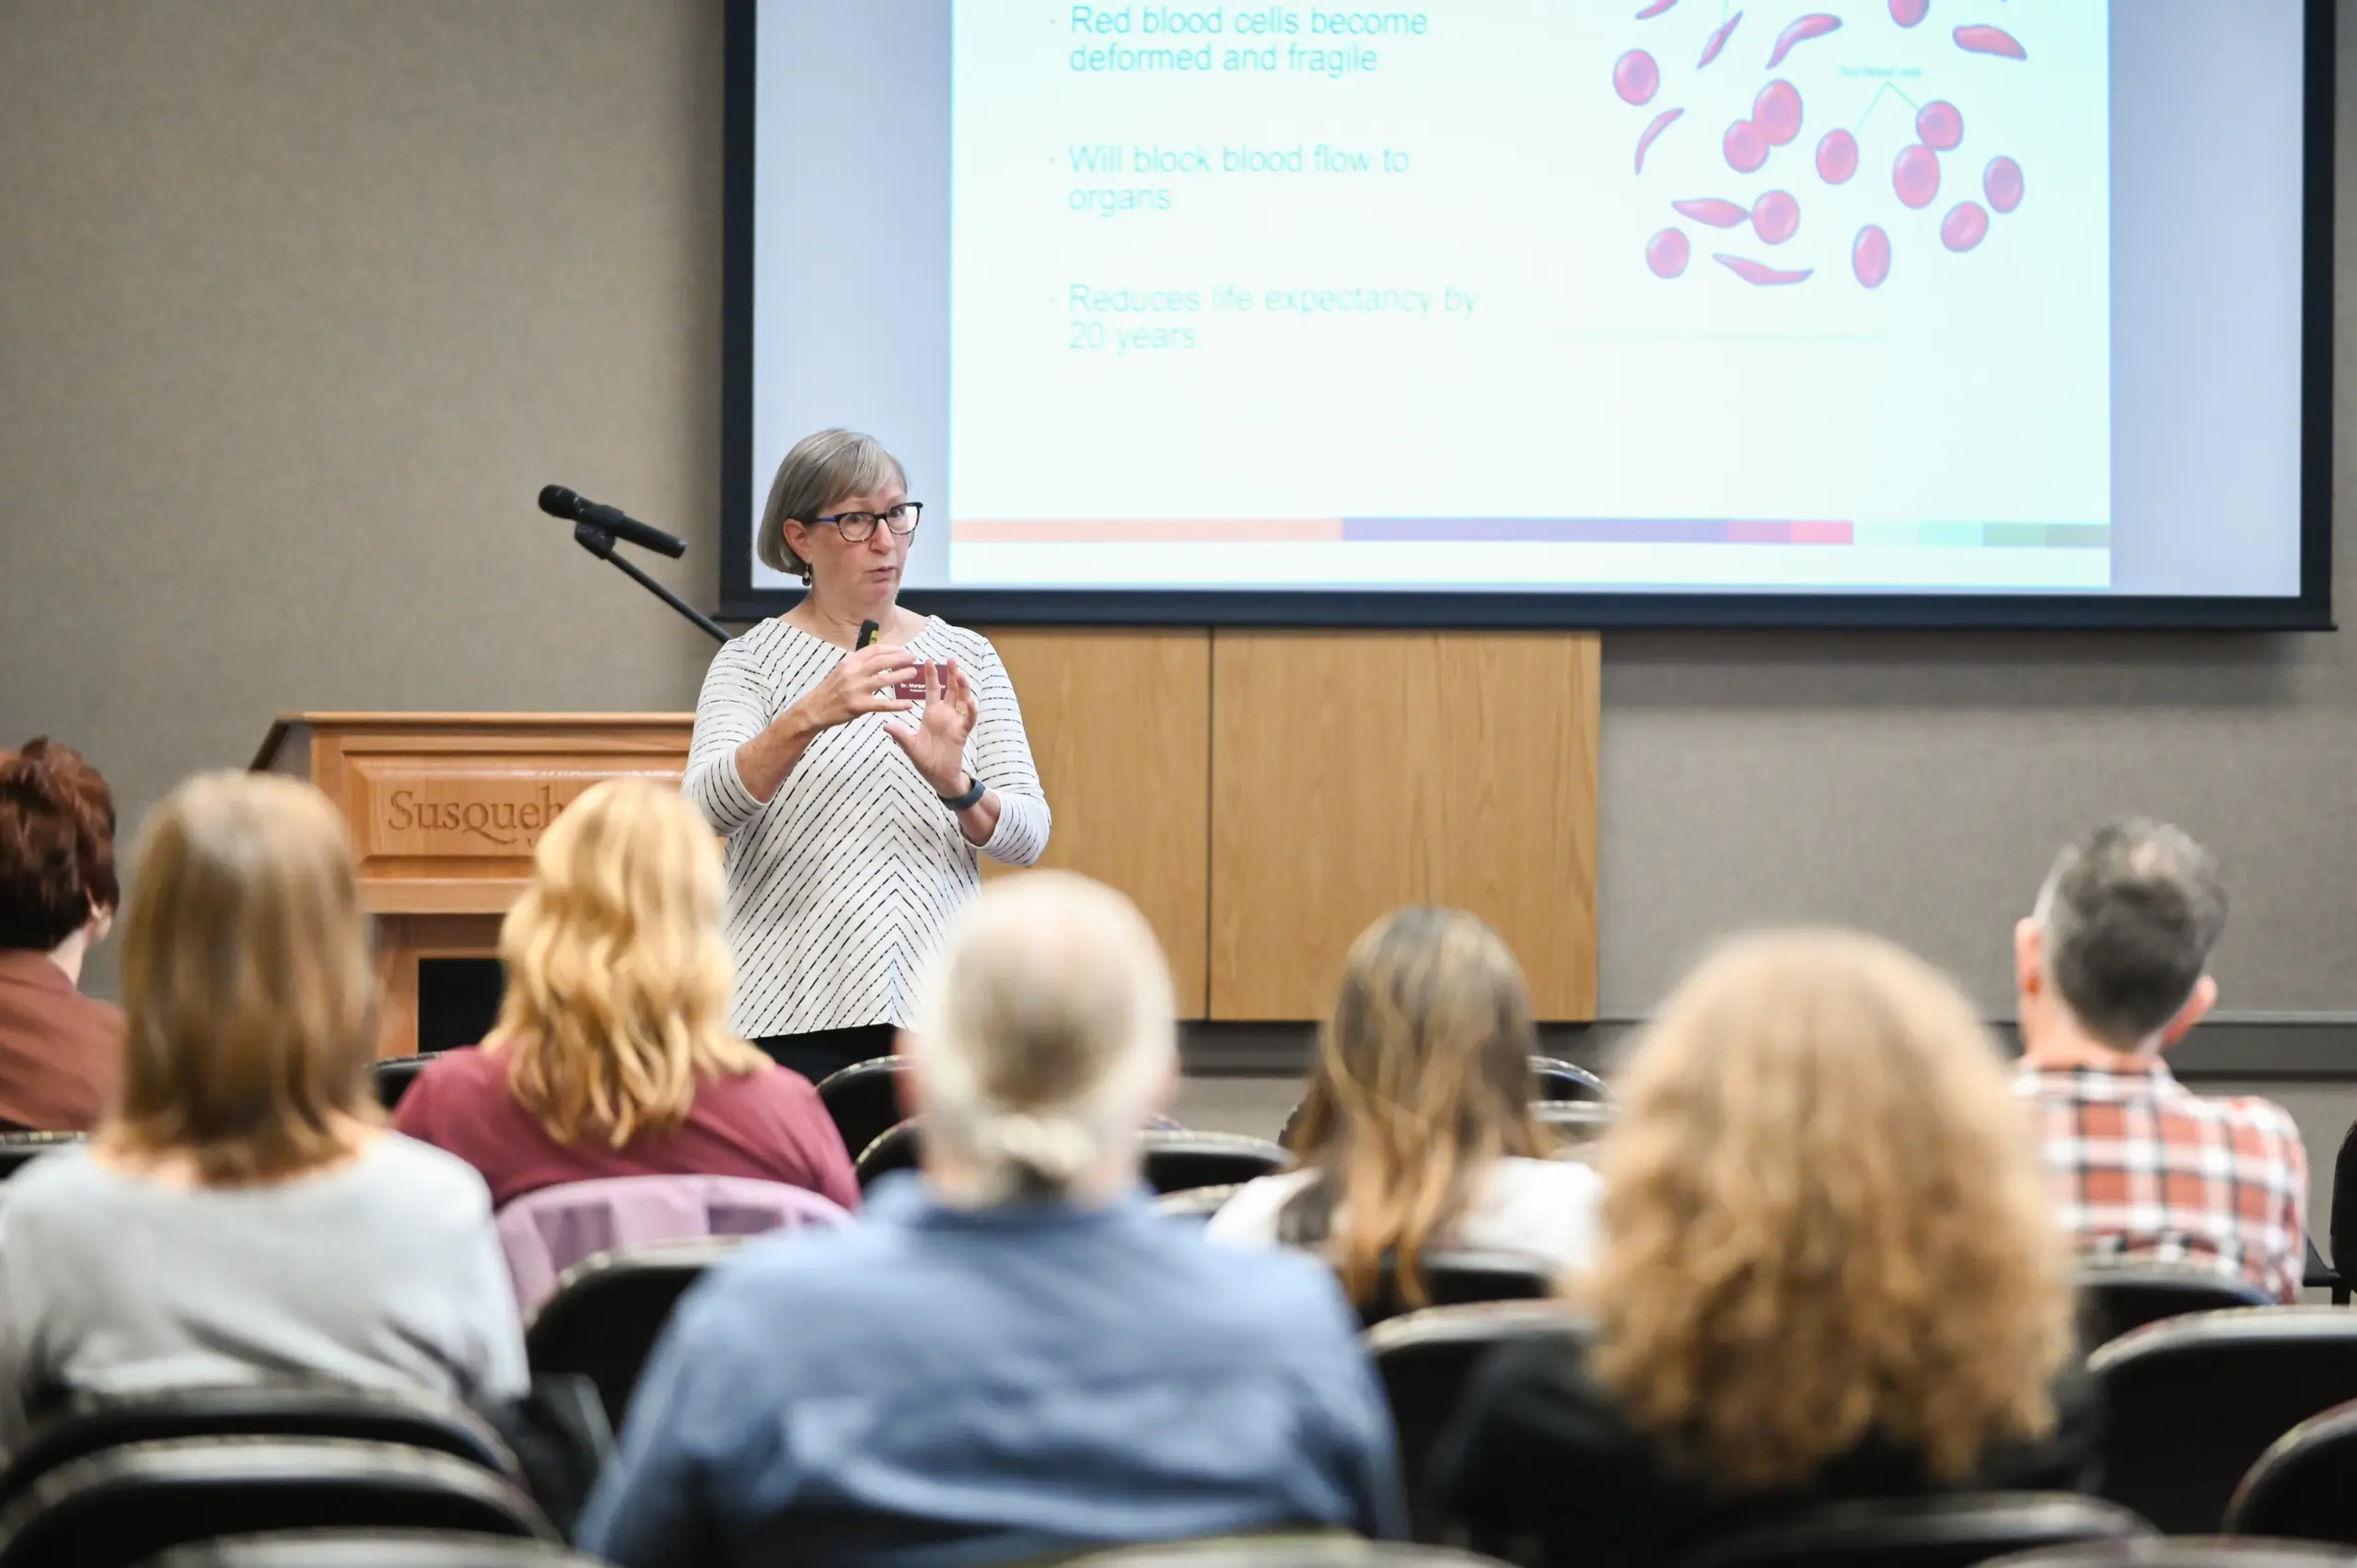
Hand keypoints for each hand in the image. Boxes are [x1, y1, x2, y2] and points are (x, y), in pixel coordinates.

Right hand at [782, 645, 919, 735]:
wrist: (815, 709)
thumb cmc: (831, 690)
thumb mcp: (842, 670)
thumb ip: (859, 663)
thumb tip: (880, 655)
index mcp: (849, 662)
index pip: (874, 650)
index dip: (892, 649)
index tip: (904, 650)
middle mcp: (852, 673)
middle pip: (881, 661)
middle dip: (900, 658)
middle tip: (913, 658)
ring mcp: (856, 689)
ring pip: (884, 680)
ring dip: (901, 675)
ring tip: (913, 673)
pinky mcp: (859, 706)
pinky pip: (882, 705)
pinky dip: (897, 705)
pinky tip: (908, 704)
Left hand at [887, 658, 979, 795]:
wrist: (938, 776)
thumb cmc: (925, 760)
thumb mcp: (910, 745)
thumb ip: (900, 735)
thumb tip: (885, 725)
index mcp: (932, 714)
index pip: (933, 690)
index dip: (931, 676)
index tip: (928, 660)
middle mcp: (945, 714)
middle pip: (951, 690)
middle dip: (952, 675)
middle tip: (951, 659)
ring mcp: (955, 722)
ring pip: (962, 700)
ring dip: (963, 688)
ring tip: (960, 675)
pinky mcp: (962, 732)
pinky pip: (968, 719)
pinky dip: (969, 711)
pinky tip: (969, 702)